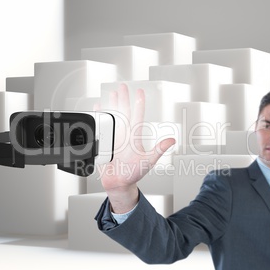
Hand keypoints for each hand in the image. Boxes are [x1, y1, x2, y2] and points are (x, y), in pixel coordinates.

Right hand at [99, 83, 175, 212]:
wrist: (119, 183)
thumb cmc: (134, 173)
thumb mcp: (148, 161)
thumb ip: (158, 150)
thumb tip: (172, 140)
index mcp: (134, 137)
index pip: (137, 116)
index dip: (138, 103)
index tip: (140, 92)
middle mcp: (124, 134)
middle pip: (123, 112)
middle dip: (123, 98)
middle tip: (122, 86)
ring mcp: (114, 137)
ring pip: (113, 117)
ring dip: (112, 105)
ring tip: (112, 93)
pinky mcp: (104, 142)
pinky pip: (100, 126)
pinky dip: (99, 116)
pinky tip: (98, 108)